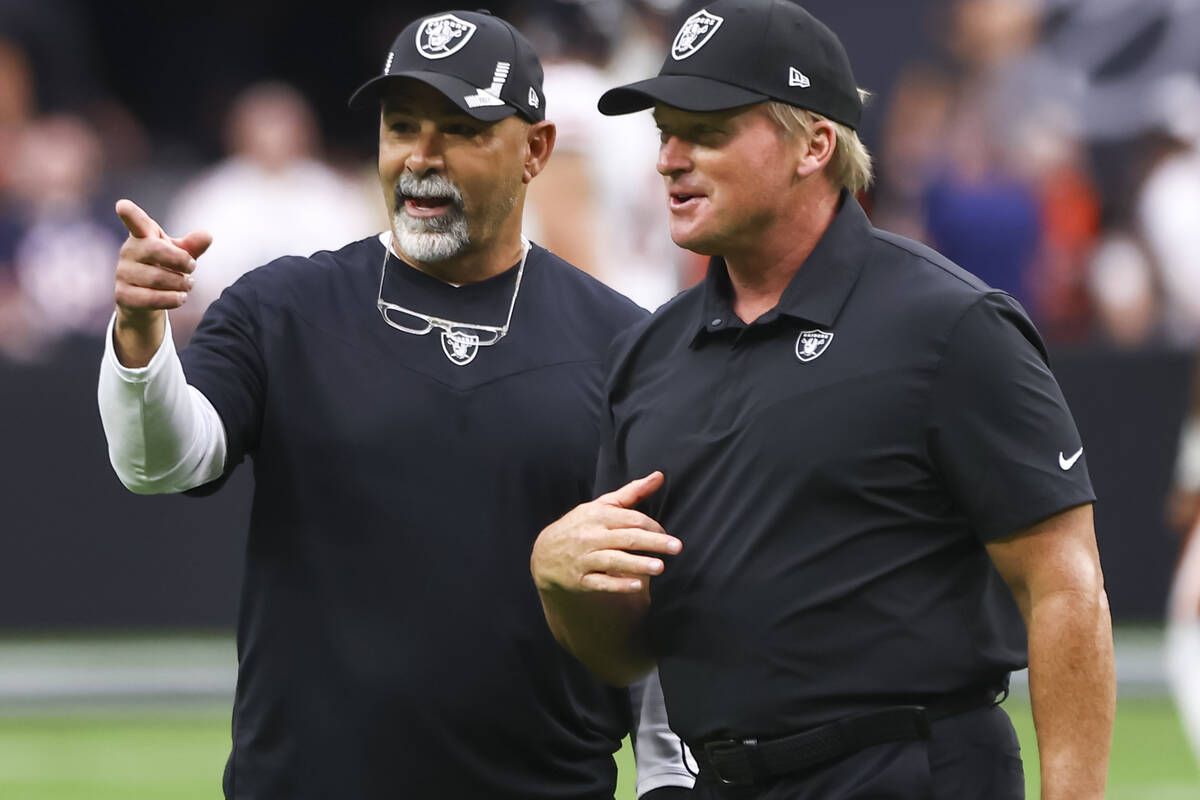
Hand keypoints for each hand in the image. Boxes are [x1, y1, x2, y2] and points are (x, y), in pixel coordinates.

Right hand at [111, 199, 211, 365]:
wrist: (145, 300)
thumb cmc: (164, 269)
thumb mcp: (180, 255)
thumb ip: (192, 246)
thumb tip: (207, 236)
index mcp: (142, 236)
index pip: (135, 222)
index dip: (130, 214)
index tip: (122, 205)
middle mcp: (128, 251)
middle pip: (154, 249)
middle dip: (180, 260)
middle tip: (193, 267)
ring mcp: (123, 273)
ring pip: (156, 277)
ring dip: (180, 283)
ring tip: (188, 284)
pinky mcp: (122, 295)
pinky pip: (150, 298)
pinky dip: (171, 299)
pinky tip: (180, 297)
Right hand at [531, 472, 680, 593]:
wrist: (544, 554)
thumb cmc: (580, 526)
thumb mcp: (602, 505)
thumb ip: (632, 492)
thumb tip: (659, 476)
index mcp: (598, 515)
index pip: (631, 519)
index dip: (653, 526)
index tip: (667, 535)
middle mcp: (591, 535)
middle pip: (626, 538)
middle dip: (653, 542)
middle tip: (676, 547)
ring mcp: (584, 558)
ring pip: (613, 560)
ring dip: (638, 564)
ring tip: (660, 567)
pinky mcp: (580, 580)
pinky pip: (601, 582)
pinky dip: (618, 584)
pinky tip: (636, 585)